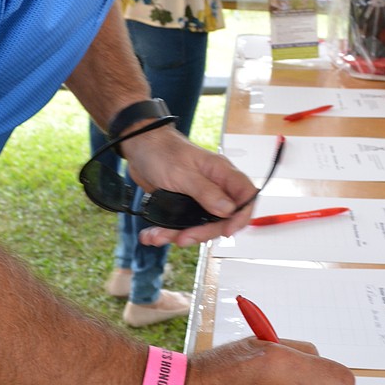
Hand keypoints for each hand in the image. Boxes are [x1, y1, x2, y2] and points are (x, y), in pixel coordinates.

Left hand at [122, 123, 257, 245]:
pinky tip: (153, 234)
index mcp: (221, 173)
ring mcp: (199, 197)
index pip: (246, 195)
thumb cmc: (161, 150)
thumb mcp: (183, 173)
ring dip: (179, 234)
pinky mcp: (183, 205)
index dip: (242, 216)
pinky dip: (167, 232)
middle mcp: (214, 187)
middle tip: (183, 237)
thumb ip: (206, 192)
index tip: (228, 231)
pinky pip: (182, 225)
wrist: (138, 146)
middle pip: (222, 218)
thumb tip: (228, 209)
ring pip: (200, 225)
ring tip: (159, 236)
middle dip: (203, 232)